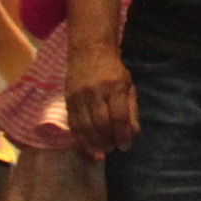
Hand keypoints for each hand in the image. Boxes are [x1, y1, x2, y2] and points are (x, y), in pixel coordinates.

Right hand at [67, 41, 138, 155]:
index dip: (122, 135)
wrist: (89, 51)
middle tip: (114, 148)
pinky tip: (88, 146)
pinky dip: (81, 139)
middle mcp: (95, 91)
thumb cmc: (113, 70)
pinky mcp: (68, 100)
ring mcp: (79, 96)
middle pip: (100, 124)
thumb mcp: (128, 86)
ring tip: (103, 150)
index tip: (125, 146)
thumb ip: (131, 110)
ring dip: (94, 143)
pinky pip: (73, 124)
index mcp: (114, 86)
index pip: (119, 117)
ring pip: (85, 127)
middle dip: (108, 141)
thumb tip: (133, 134)